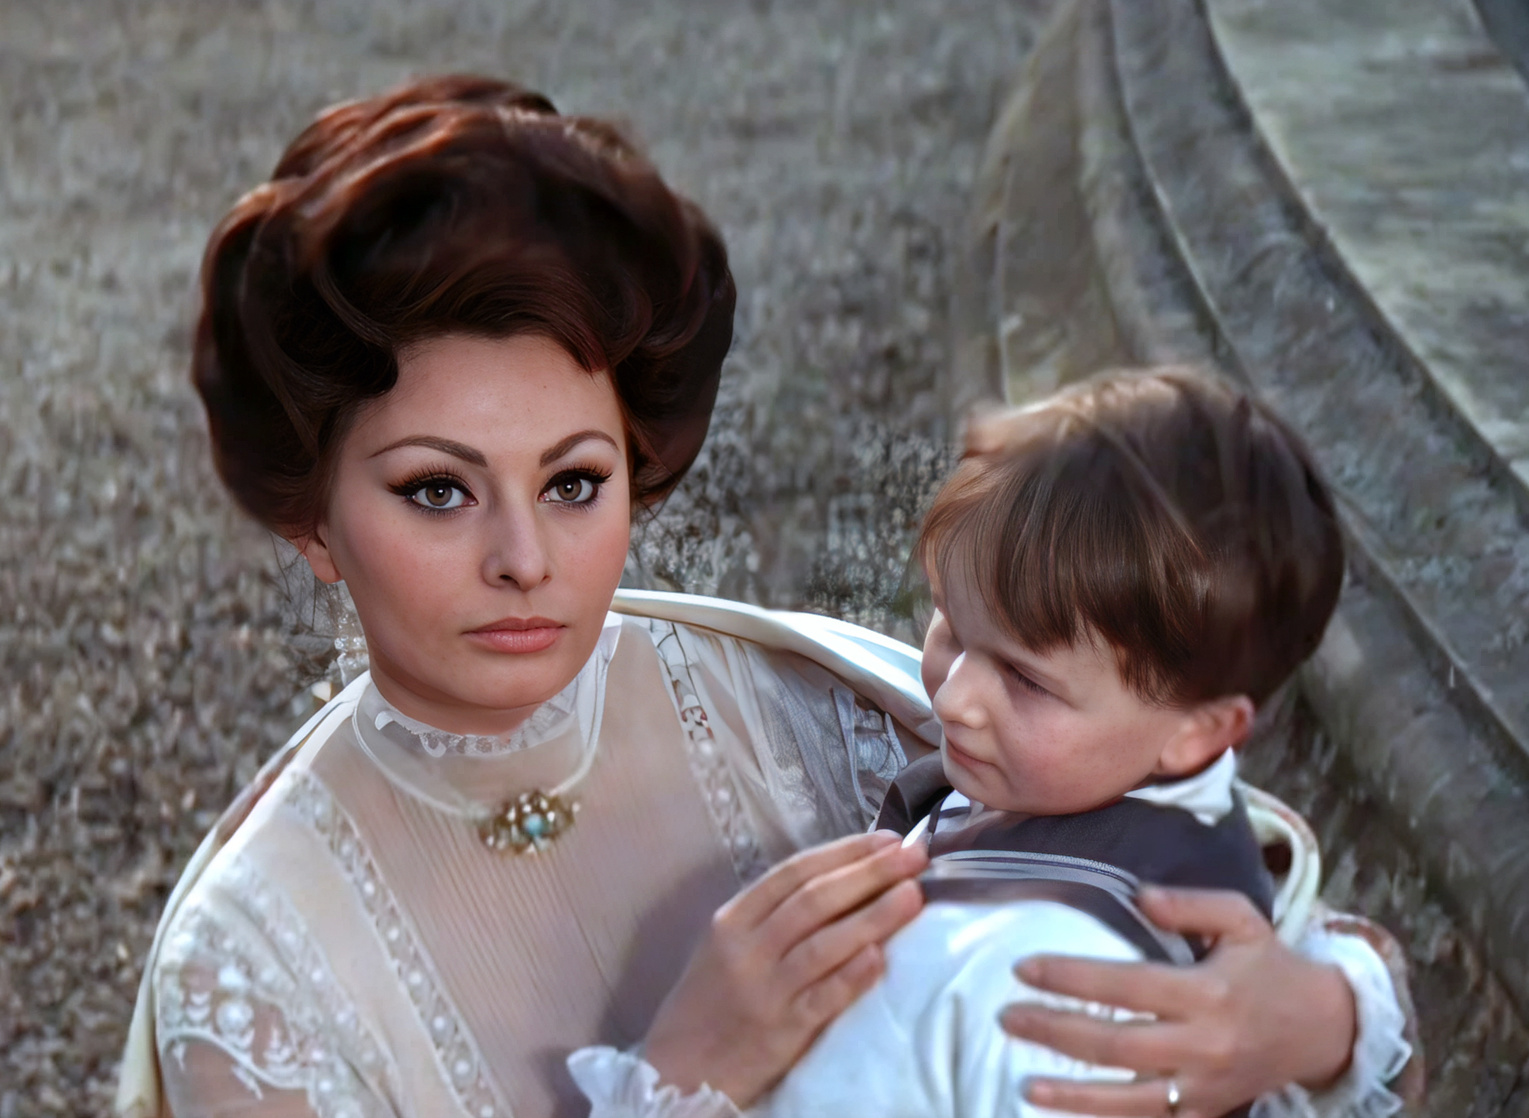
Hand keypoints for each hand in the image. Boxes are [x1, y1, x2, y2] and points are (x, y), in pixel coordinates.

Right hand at [644, 831, 926, 1106]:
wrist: (677, 1072)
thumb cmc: (709, 1002)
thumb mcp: (725, 947)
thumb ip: (771, 916)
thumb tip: (843, 882)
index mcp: (732, 919)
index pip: (795, 872)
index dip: (845, 852)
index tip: (889, 839)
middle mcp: (747, 949)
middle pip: (814, 900)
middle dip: (869, 873)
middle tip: (914, 856)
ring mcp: (764, 991)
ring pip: (823, 943)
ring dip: (874, 916)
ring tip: (913, 895)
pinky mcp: (780, 1033)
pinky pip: (823, 998)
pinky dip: (853, 975)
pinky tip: (882, 956)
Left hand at [1001, 886, 1356, 1116]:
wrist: (1324, 1029)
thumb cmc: (1272, 967)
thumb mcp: (1242, 919)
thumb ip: (1190, 904)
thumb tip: (1138, 895)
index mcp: (1208, 993)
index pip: (1126, 986)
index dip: (1071, 979)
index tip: (1023, 968)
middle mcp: (1204, 1046)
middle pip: (1116, 1045)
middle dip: (1055, 1032)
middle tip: (1007, 1018)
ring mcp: (1205, 1089)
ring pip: (1129, 1100)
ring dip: (1073, 1095)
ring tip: (1024, 1084)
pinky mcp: (1208, 1114)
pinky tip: (1067, 1116)